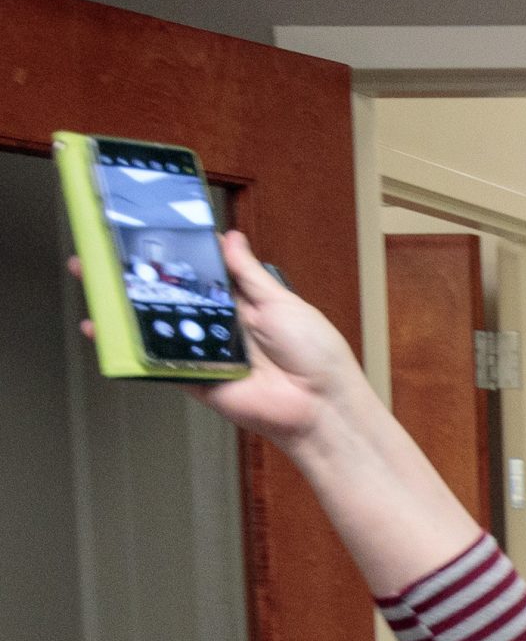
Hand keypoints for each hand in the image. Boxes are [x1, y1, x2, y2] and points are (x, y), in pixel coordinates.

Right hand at [71, 229, 365, 449]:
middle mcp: (218, 326)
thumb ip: (248, 273)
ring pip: (155, 328)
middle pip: (169, 298)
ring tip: (91, 284)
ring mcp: (203, 353)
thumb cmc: (314, 353)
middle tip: (99, 257)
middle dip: (134, 279)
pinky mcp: (193, 379)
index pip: (197, 274)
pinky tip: (104, 330)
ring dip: (122, 310)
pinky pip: (155, 363)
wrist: (319, 404)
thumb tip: (229, 238)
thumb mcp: (281, 302)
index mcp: (240, 304)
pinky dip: (128, 350)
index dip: (171, 257)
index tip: (141, 236)